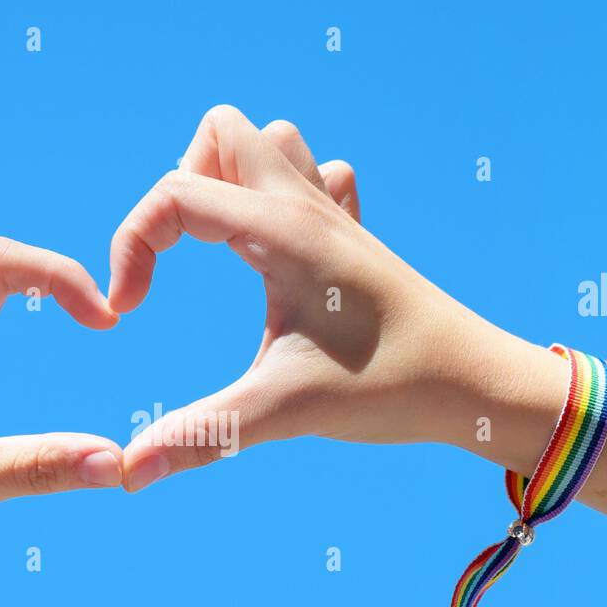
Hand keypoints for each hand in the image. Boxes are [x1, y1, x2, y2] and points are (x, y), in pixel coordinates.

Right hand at [108, 105, 487, 490]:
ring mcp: (336, 216)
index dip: (132, 246)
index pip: (175, 194)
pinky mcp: (356, 238)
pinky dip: (283, 195)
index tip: (129, 312)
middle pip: (220, 132)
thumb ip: (202, 435)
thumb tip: (128, 473)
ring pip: (269, 142)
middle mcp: (306, 207)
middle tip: (179, 260)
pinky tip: (279, 253)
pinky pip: (315, 176)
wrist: (478, 384)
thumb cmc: (391, 388)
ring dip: (230, 180)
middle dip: (178, 188)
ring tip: (219, 250)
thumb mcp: (285, 410)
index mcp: (282, 233)